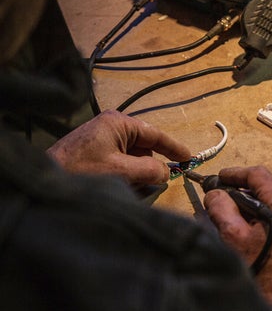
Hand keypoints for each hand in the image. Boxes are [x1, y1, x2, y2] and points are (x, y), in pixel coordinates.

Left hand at [46, 110, 190, 184]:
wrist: (43, 181)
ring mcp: (101, 139)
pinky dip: (123, 176)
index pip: (155, 134)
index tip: (189, 158)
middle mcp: (110, 126)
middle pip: (144, 148)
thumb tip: (166, 172)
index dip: (174, 148)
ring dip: (135, 174)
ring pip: (132, 158)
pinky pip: (119, 163)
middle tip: (150, 184)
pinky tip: (117, 187)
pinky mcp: (93, 153)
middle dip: (149, 167)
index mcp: (118, 122)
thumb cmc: (80, 171)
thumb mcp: (121, 171)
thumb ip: (150, 170)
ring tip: (127, 188)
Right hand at [204, 166, 271, 310]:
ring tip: (238, 225)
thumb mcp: (233, 237)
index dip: (235, 173)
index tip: (219, 178)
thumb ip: (222, 208)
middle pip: (270, 191)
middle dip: (245, 196)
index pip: (258, 175)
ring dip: (259, 211)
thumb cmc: (262, 274)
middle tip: (223, 204)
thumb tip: (216, 194)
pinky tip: (258, 239)